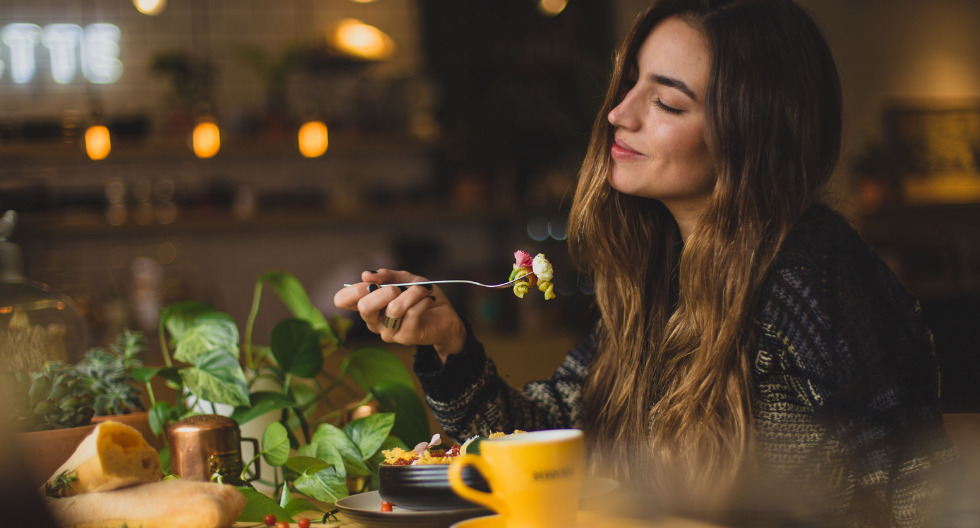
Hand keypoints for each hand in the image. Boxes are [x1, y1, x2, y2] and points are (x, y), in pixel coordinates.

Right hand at [333, 269, 465, 361]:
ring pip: (394, 308)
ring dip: (412, 293)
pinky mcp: (405, 337)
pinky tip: (429, 299)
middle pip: (364, 307)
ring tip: (423, 289)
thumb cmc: (421, 297)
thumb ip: (387, 275)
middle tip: (399, 287)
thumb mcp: (405, 279)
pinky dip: (423, 300)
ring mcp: (388, 332)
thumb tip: (366, 275)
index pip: (342, 300)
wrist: (445, 317)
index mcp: (368, 306)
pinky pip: (412, 313)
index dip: (353, 289)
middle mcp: (373, 322)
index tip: (371, 282)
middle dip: (384, 291)